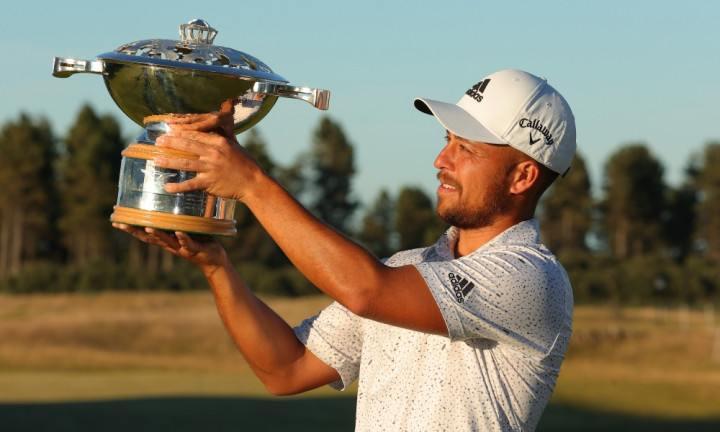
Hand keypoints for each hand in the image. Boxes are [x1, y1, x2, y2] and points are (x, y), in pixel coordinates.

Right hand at [112, 224, 227, 274]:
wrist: (214, 259)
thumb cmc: (199, 240)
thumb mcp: (184, 228)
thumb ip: (175, 219)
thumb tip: (168, 200)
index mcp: (165, 239)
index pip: (144, 233)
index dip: (130, 228)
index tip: (116, 221)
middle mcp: (169, 244)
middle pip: (149, 238)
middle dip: (135, 231)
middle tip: (122, 224)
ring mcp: (180, 247)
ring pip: (165, 241)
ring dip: (157, 234)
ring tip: (147, 227)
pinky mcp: (193, 249)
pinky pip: (187, 243)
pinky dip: (182, 238)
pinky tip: (178, 232)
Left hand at [153, 111, 263, 201]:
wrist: (254, 183)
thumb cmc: (246, 164)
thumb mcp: (235, 146)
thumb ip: (222, 139)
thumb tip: (212, 132)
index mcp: (219, 142)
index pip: (196, 135)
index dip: (181, 133)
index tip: (170, 132)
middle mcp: (214, 153)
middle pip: (187, 145)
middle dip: (171, 142)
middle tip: (158, 142)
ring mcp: (211, 168)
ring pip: (185, 163)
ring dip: (169, 162)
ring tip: (157, 160)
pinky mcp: (209, 183)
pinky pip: (190, 184)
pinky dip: (178, 186)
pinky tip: (167, 187)